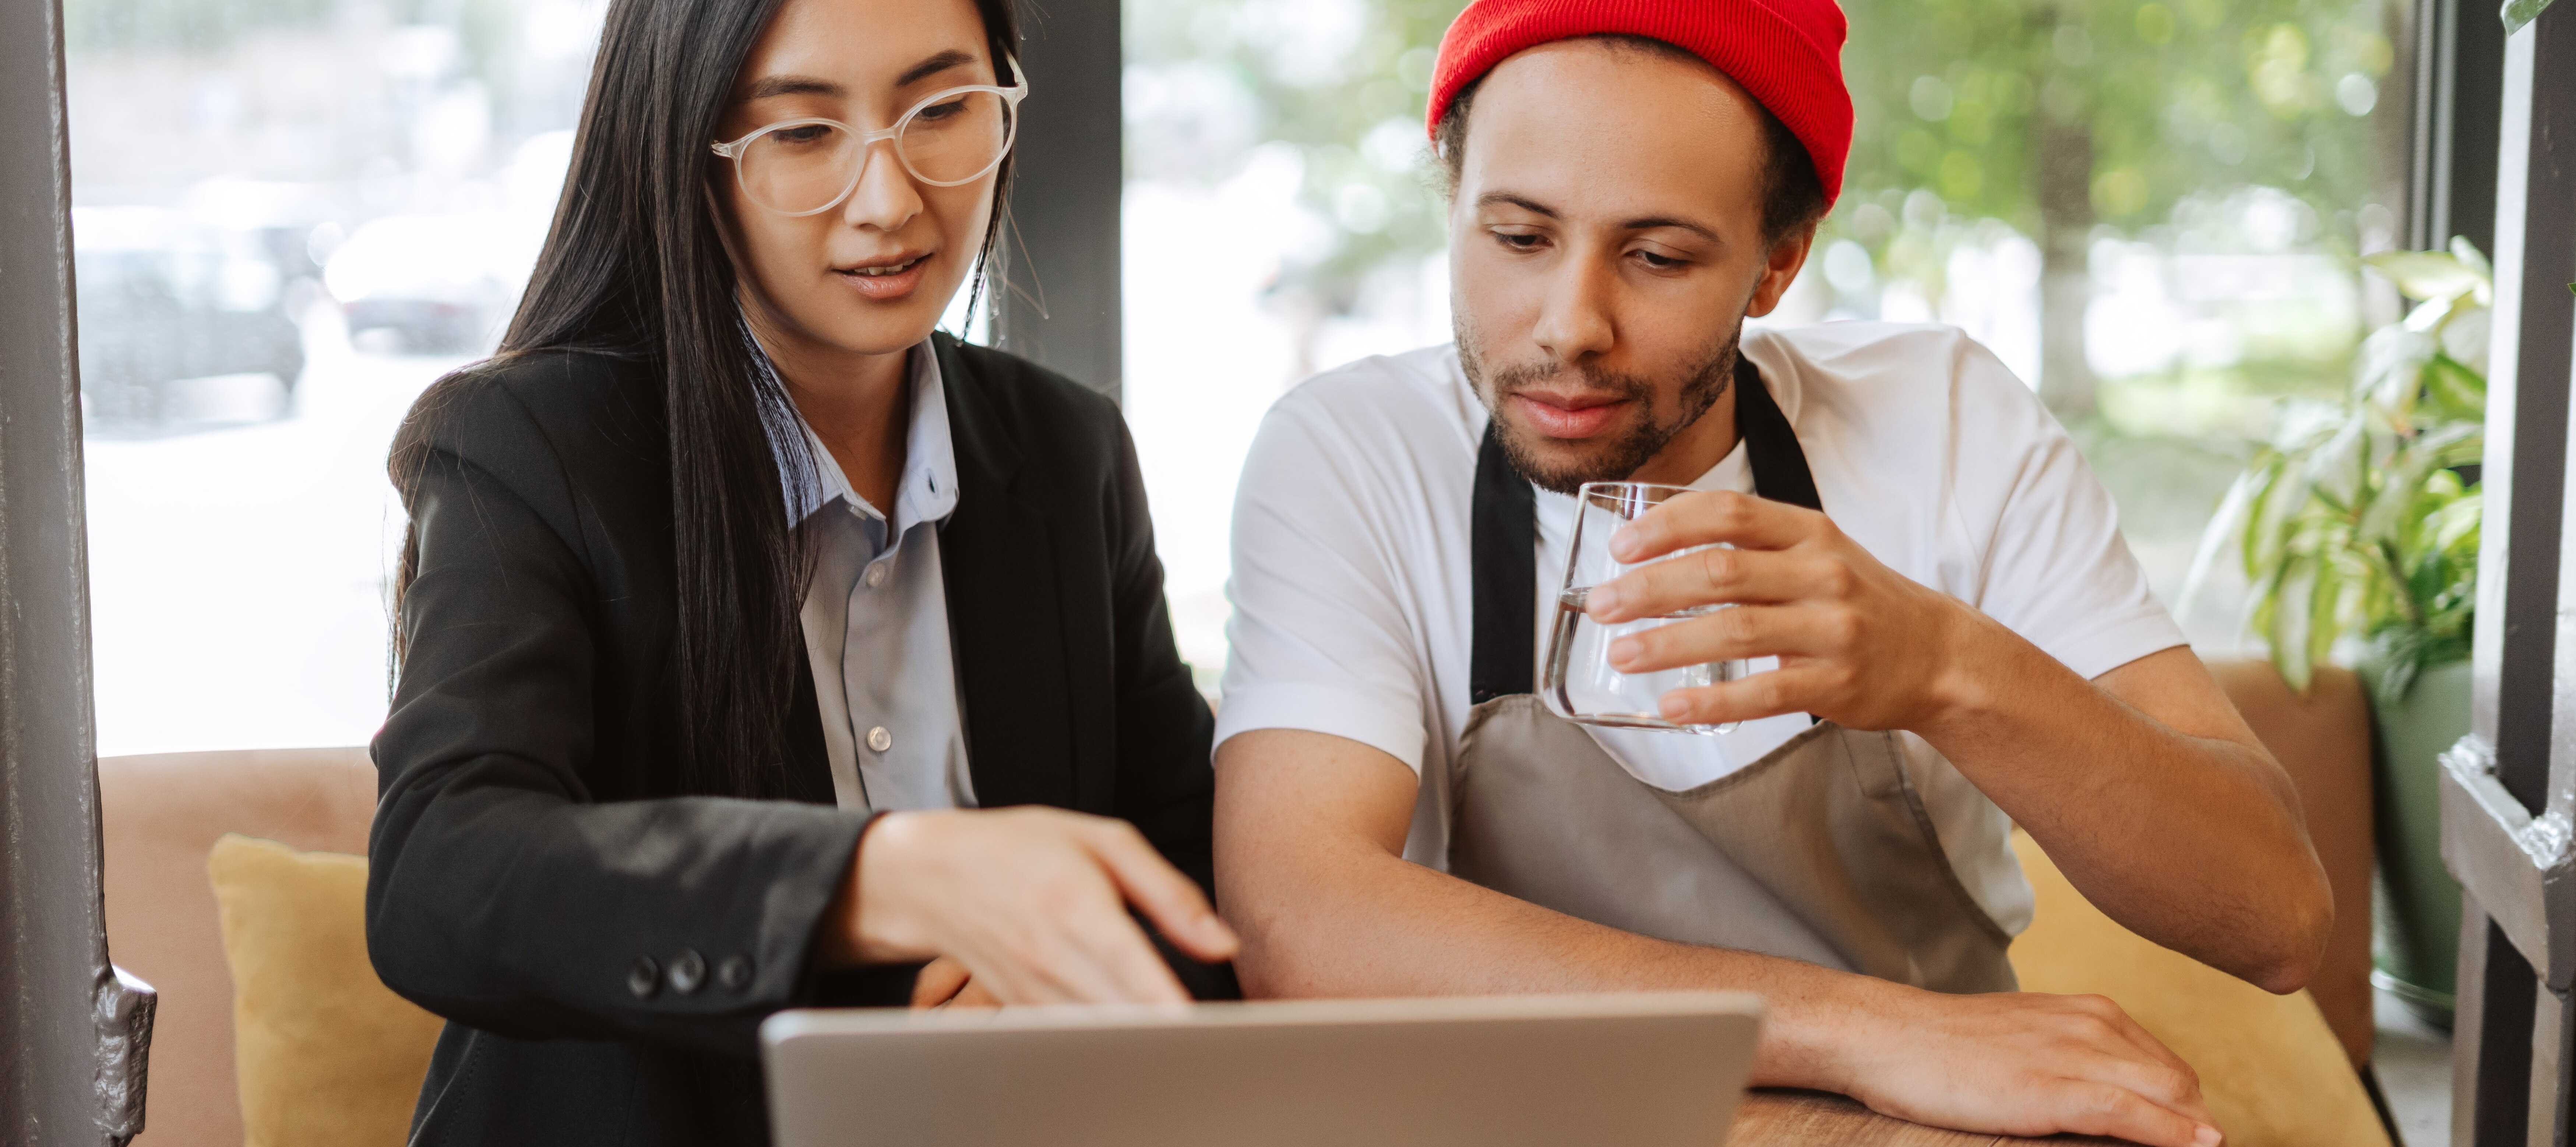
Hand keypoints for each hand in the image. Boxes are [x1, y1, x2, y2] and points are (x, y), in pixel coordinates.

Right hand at [824, 807, 1239, 1004]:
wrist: (931, 875)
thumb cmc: (1021, 848)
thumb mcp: (1102, 841)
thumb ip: (1169, 893)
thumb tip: (1223, 942)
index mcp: (1076, 903)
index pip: (1131, 967)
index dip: (1167, 1004)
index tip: (1204, 1027)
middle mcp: (1052, 954)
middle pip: (1119, 1013)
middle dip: (1168, 1032)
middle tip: (1217, 1038)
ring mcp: (1032, 989)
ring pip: (1097, 1035)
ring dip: (1141, 1043)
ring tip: (1187, 1045)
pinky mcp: (1022, 1009)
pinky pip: (1074, 1037)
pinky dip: (1108, 1042)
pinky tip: (1137, 1037)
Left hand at [1581, 490, 2002, 731]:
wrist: (1940, 656)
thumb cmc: (1860, 603)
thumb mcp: (1816, 554)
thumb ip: (1751, 548)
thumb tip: (1657, 556)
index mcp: (1808, 532)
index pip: (1728, 512)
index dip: (1667, 525)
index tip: (1620, 546)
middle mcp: (1821, 574)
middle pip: (1719, 571)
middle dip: (1649, 588)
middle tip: (1601, 604)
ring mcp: (1831, 630)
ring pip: (1734, 630)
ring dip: (1666, 643)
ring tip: (1620, 653)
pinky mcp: (1836, 684)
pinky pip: (1764, 693)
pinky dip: (1712, 702)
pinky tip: (1672, 707)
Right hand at [1816, 985, 2220, 1146]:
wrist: (1885, 1034)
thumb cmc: (1943, 1045)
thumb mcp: (2022, 1040)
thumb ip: (2068, 1057)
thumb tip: (2102, 1097)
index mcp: (2087, 1012)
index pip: (2166, 1066)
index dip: (2186, 1109)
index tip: (2189, 1137)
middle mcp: (2091, 1024)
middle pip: (2179, 1082)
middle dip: (2196, 1122)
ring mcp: (2074, 1053)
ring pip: (2168, 1094)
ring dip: (2191, 1129)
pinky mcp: (2053, 1088)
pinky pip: (2133, 1112)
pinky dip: (2172, 1134)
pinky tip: (2200, 1146)